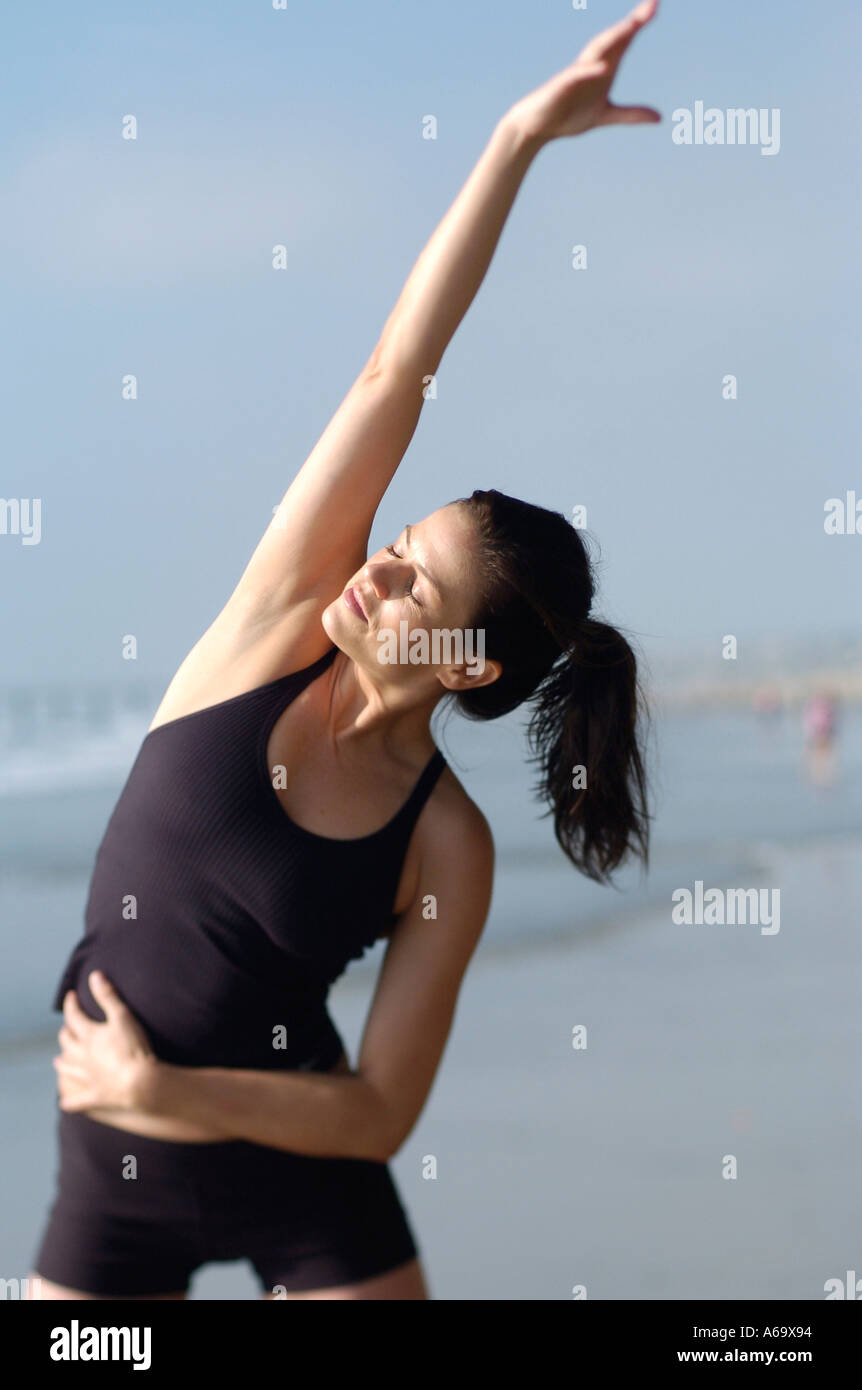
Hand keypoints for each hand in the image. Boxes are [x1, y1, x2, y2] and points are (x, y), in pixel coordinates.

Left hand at [53, 971, 157, 1111]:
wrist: (140, 1083)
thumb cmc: (133, 1047)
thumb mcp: (123, 1016)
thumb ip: (108, 996)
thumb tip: (95, 975)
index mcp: (89, 1036)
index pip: (74, 1016)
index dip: (71, 1005)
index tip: (71, 996)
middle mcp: (83, 1056)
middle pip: (68, 1042)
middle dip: (66, 1033)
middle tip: (67, 1028)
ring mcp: (87, 1077)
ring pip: (68, 1069)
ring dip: (62, 1062)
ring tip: (58, 1060)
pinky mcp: (94, 1096)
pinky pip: (77, 1101)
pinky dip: (69, 1101)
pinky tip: (64, 1103)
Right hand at [506, 0, 660, 144]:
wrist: (537, 127)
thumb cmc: (568, 115)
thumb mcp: (605, 116)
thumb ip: (631, 114)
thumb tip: (659, 118)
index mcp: (604, 67)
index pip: (624, 41)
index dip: (639, 23)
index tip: (655, 4)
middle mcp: (591, 64)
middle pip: (614, 39)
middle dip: (632, 22)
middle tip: (653, 3)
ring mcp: (576, 74)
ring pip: (597, 50)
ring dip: (614, 37)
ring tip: (633, 25)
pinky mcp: (560, 87)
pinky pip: (576, 76)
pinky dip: (589, 71)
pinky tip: (604, 67)